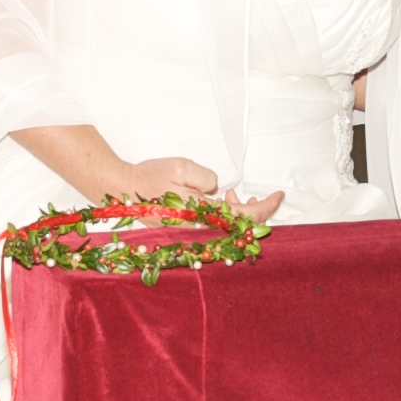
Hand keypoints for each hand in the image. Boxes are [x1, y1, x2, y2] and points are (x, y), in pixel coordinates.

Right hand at [113, 154, 282, 219]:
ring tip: (234, 193)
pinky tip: (217, 199)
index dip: (268, 207)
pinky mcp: (185, 231)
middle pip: (241, 228)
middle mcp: (200, 230)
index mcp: (204, 216)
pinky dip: (222, 215)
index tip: (279, 194)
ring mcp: (192, 233)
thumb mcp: (181, 166)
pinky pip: (213, 227)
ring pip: (227, 228)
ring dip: (237, 212)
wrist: (121, 190)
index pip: (247, 217)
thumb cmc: (148, 178)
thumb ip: (206, 177)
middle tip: (260, 195)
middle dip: (255, 212)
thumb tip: (216, 188)